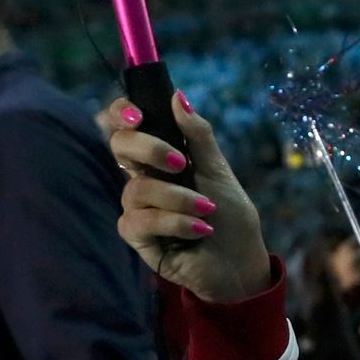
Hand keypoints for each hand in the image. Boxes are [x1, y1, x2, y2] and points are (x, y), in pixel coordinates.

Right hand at [106, 94, 271, 302]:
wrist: (240, 261)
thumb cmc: (231, 217)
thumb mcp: (219, 171)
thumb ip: (198, 137)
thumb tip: (178, 97)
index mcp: (159, 158)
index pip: (127, 126)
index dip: (121, 113)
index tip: (139, 115)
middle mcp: (142, 178)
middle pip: (119, 147)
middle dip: (149, 148)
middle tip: (179, 162)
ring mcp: (137, 208)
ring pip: (137, 189)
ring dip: (178, 198)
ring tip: (207, 210)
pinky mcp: (137, 237)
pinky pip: (141, 221)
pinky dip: (175, 222)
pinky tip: (199, 230)